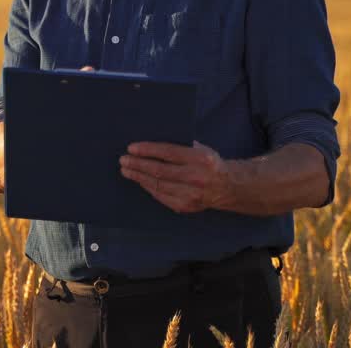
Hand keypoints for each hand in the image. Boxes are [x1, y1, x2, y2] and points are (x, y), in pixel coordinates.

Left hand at [119, 141, 233, 212]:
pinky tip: (140, 180)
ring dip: (139, 177)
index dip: (147, 150)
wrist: (227, 187)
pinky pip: (161, 196)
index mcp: (200, 159)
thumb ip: (181, 146)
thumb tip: (151, 144)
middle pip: (160, 170)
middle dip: (138, 165)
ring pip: (158, 185)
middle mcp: (196, 177)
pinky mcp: (186, 206)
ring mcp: (191, 194)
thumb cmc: (209, 163)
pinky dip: (148, 187)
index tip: (131, 148)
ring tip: (126, 170)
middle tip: (123, 160)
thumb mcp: (201, 149)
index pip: (168, 153)